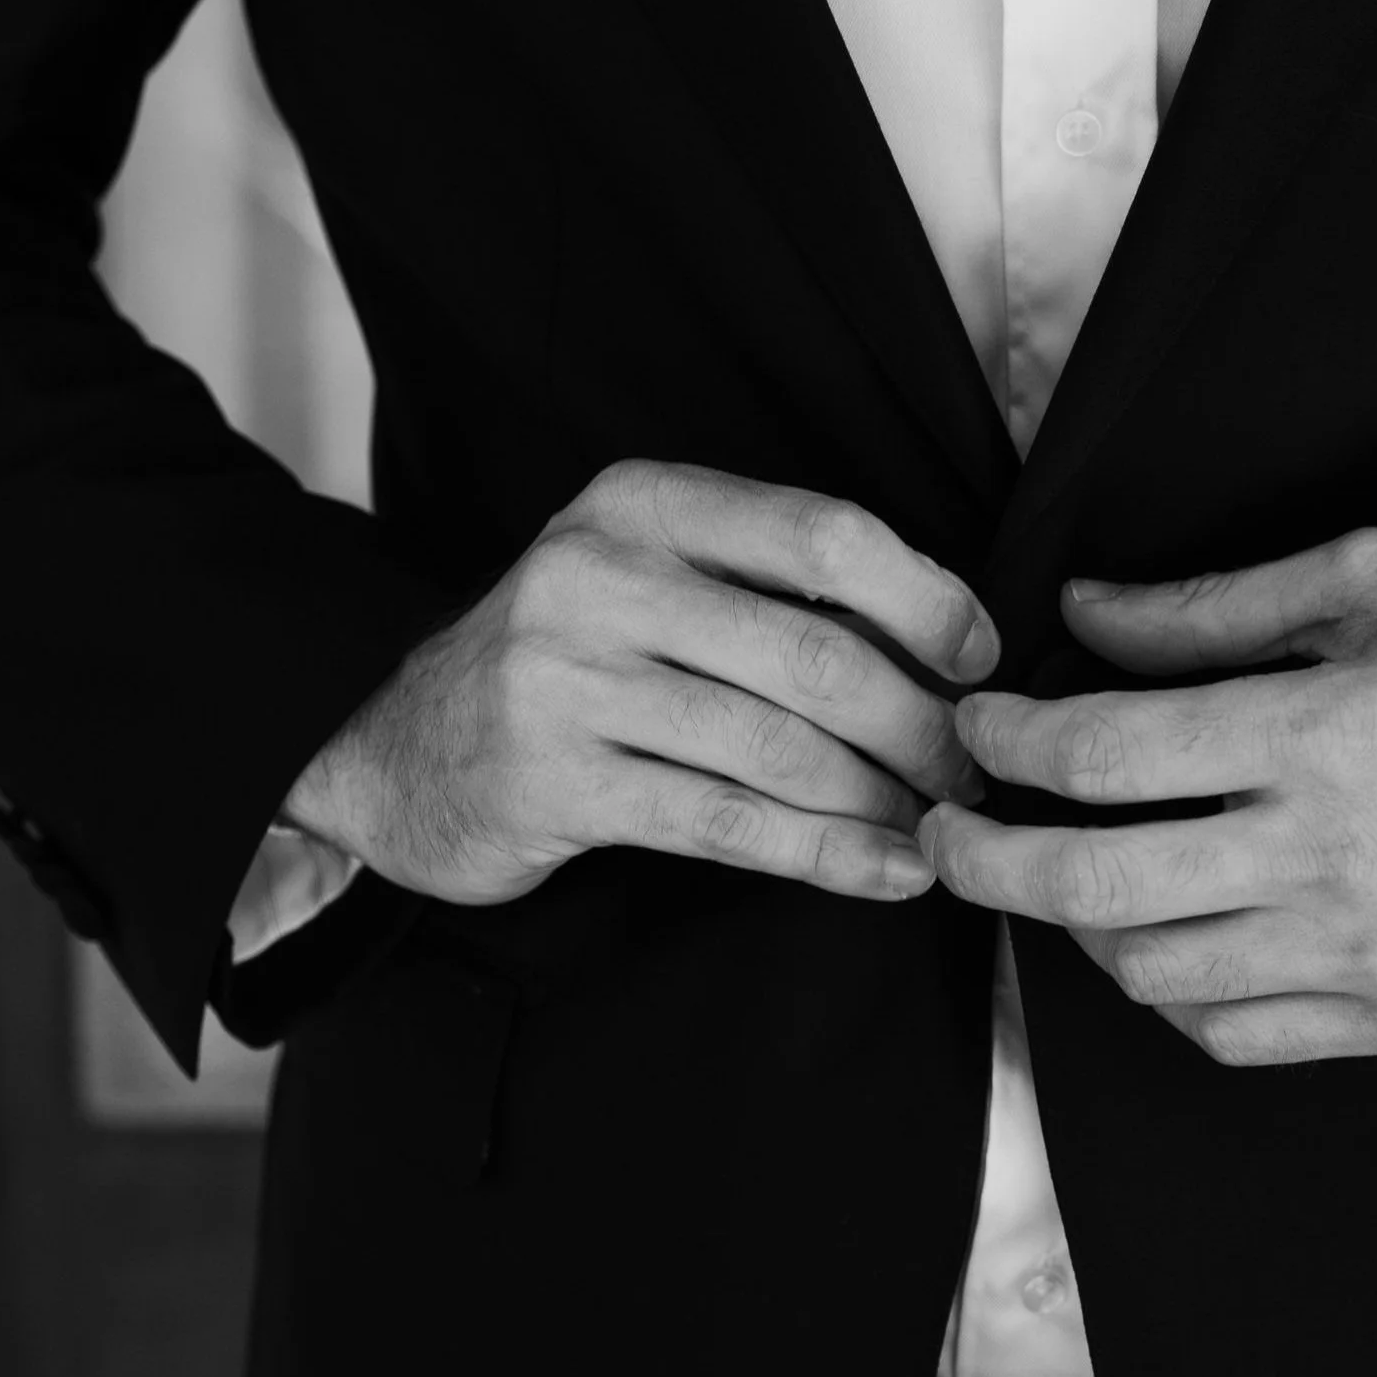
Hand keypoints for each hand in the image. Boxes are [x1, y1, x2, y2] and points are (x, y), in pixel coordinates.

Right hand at [283, 461, 997, 907]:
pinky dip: (827, 855)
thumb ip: (769, 586)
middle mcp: (598, 575)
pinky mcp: (556, 781)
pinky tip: (887, 874)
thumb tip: (951, 637)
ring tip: (940, 826)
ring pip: (780, 747)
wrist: (395, 751)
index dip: (926, 600)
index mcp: (641, 503)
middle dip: (920, 723)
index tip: (980, 656)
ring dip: (884, 798)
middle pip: (815, 652)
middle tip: (971, 767)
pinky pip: (728, 824)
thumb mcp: (650, 580)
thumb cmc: (569, 662)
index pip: (822, 534)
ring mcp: (567, 679)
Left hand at [918, 527, 1376, 1064]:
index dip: (1005, 742)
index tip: (975, 727)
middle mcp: (1324, 857)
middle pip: (1087, 881)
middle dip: (981, 856)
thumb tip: (1086, 615)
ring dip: (1075, 924)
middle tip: (944, 828)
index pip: (1099, 753)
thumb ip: (1220, 605)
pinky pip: (1230, 1036)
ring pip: (1146, 970)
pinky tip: (1164, 941)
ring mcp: (1357, 954)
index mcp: (1318, 733)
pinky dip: (1169, 997)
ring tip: (1061, 875)